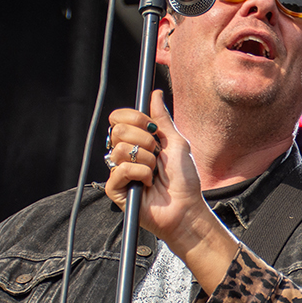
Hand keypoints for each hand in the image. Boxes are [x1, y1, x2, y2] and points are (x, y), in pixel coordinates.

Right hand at [104, 90, 239, 290]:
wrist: (186, 208)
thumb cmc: (184, 180)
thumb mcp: (177, 143)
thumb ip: (162, 119)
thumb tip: (154, 94)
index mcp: (137, 141)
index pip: (119, 118)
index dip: (133, 118)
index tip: (151, 128)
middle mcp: (125, 154)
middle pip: (117, 130)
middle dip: (144, 141)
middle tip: (158, 155)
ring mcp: (119, 171)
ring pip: (119, 150)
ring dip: (146, 161)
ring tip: (155, 173)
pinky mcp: (115, 189)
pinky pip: (120, 170)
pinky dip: (140, 175)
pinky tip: (148, 184)